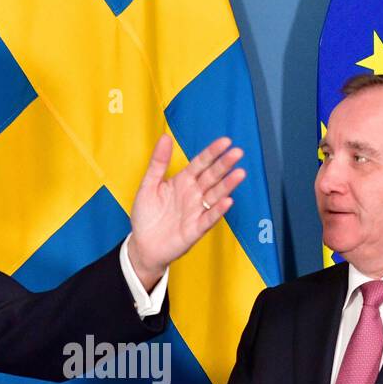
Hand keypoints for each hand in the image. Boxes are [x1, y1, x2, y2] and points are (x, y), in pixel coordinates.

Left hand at [127, 133, 244, 288]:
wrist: (143, 245)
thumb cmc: (146, 215)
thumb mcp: (148, 185)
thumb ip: (158, 162)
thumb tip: (165, 137)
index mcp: (183, 181)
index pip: (201, 163)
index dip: (212, 152)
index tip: (225, 141)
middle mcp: (193, 194)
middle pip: (212, 177)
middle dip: (224, 165)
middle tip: (237, 152)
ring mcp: (196, 211)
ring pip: (215, 196)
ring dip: (227, 185)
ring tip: (239, 174)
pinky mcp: (195, 229)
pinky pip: (208, 218)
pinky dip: (218, 210)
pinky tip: (227, 201)